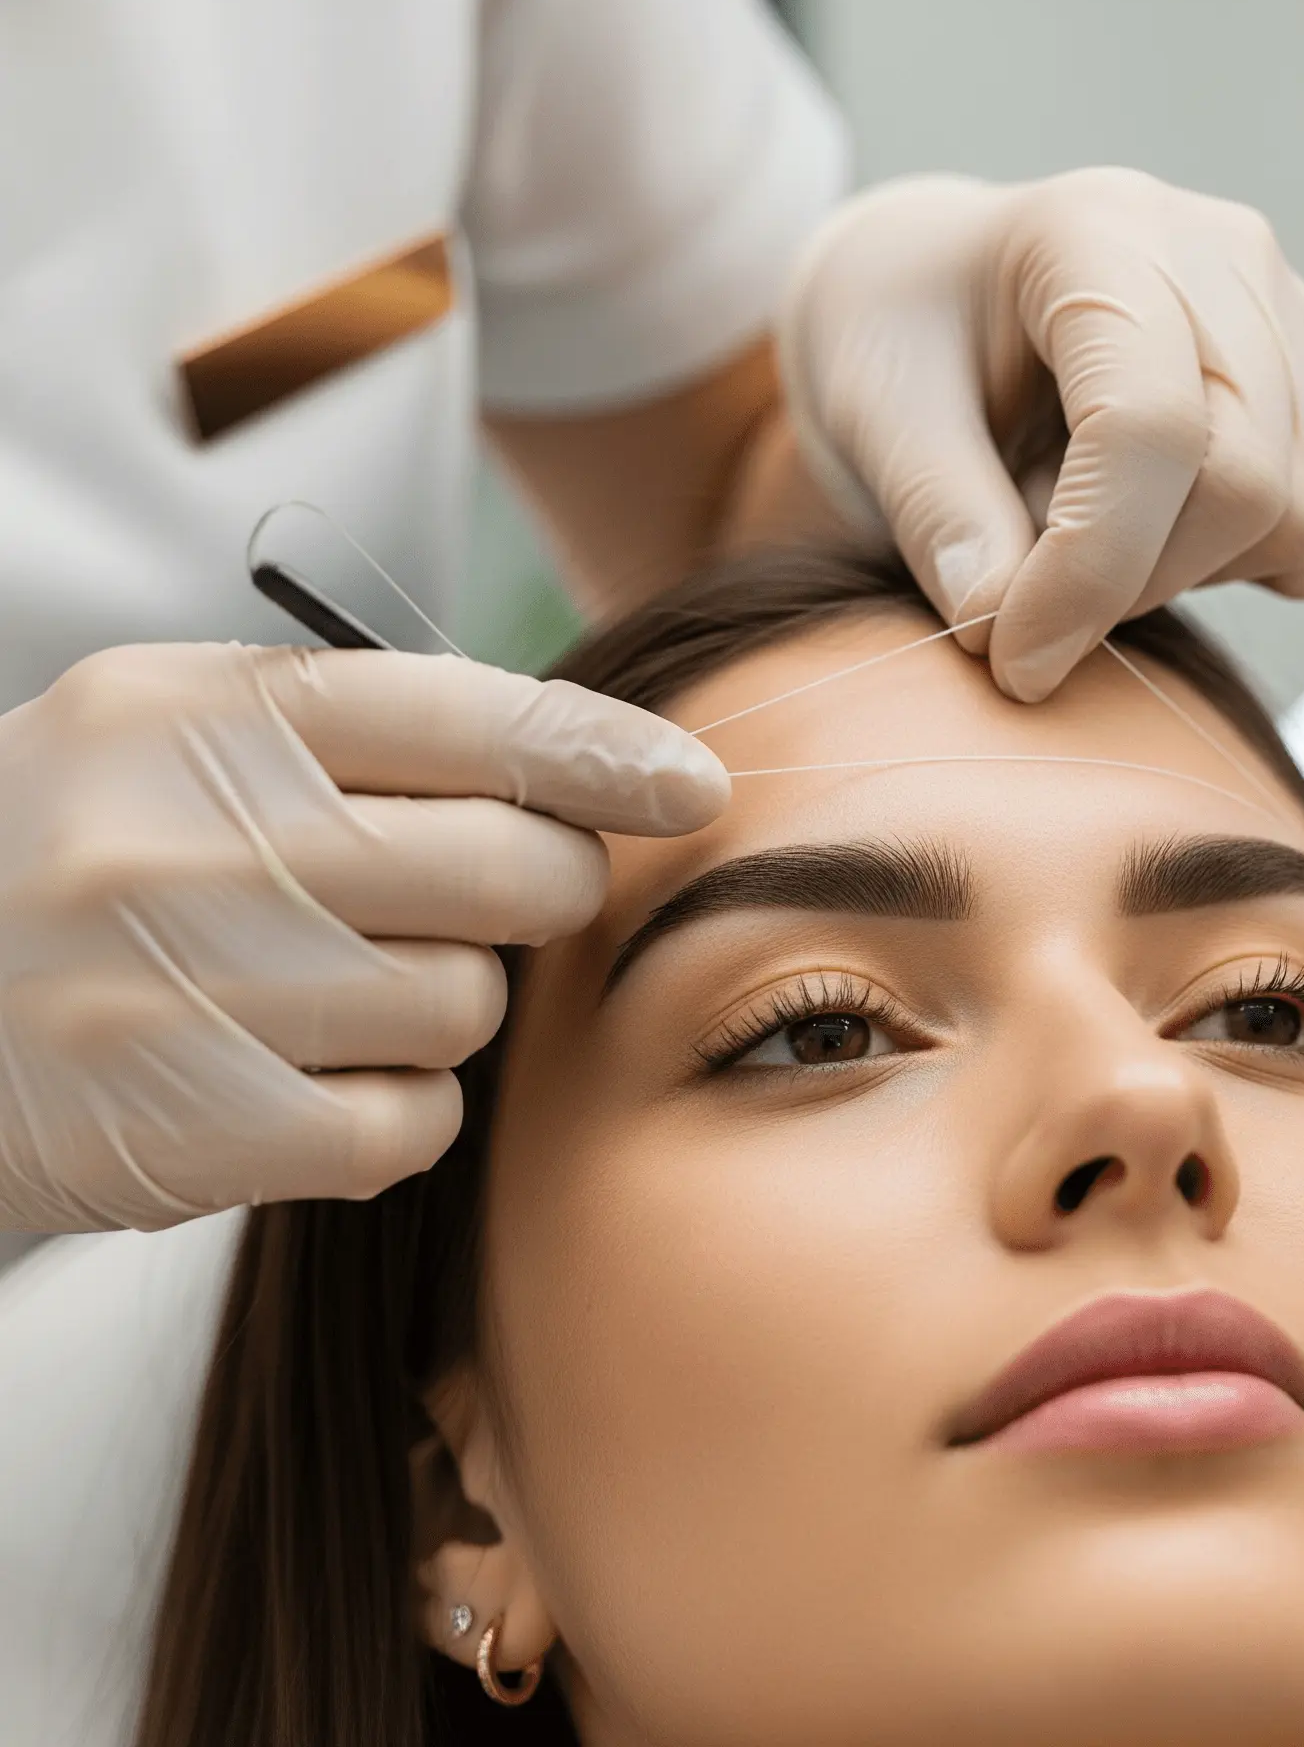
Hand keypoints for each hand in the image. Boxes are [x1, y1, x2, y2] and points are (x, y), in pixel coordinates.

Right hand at [0, 645, 727, 1231]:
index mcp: (189, 715)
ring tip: (335, 989)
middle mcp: (187, 842)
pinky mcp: (193, 1135)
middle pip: (513, 871)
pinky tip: (310, 1076)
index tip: (692, 784)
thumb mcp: (166, 741)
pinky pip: (411, 1122)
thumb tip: (583, 766)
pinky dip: (394, 1107)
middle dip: (541, 889)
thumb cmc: (63, 863)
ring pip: (469, 1005)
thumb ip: (355, 733)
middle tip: (487, 899)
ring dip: (445, 1003)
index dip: (607, 754)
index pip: (467, 717)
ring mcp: (187, 995)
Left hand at [776, 168, 1303, 699]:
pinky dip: (1285, 559)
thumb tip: (1004, 624)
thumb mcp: (867, 415)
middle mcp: (1221, 249)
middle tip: (1031, 592)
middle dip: (1130, 585)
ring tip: (1087, 530)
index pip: (1147, 425)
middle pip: (1243, 483)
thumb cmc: (899, 345)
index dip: (1089, 570)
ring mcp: (1293, 306)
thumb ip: (936, 515)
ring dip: (1190, 574)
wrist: (942, 296)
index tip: (1012, 659)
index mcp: (1094, 230)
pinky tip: (1177, 536)